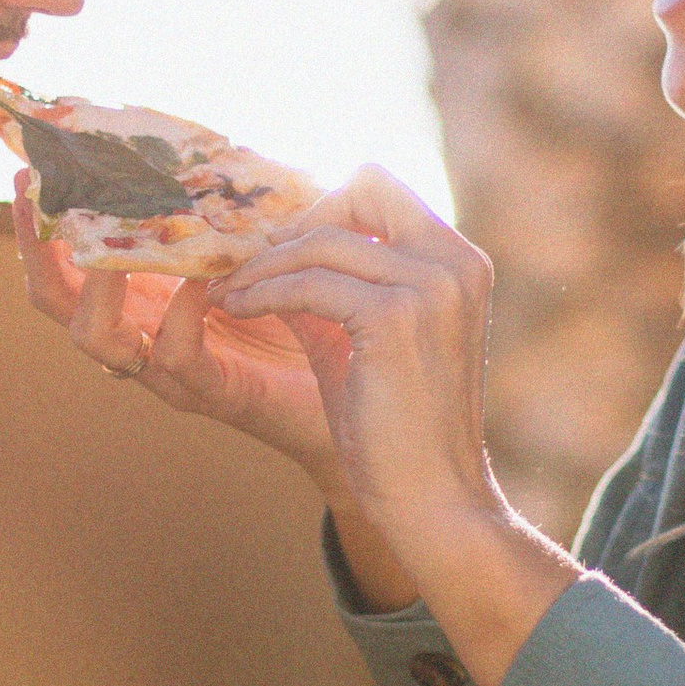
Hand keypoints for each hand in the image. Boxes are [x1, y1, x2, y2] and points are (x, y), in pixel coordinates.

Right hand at [13, 186, 348, 480]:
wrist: (358, 375)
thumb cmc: (302, 303)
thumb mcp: (256, 242)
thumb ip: (226, 206)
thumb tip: (211, 144)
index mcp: (144, 294)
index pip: (68, 263)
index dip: (40, 225)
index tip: (27, 175)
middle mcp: (141, 331)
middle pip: (56, 299)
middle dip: (38, 248)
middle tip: (33, 195)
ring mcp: (169, 369)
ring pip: (96, 336)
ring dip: (97, 284)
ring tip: (109, 241)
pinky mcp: (213, 392)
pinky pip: (175, 357)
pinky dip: (180, 316)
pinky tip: (198, 282)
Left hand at [217, 174, 581, 685]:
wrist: (433, 499)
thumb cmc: (401, 429)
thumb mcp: (373, 339)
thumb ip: (342, 287)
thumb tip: (281, 249)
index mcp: (458, 261)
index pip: (381, 186)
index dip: (323, 207)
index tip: (279, 248)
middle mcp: (453, 262)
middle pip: (360, 188)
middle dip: (296, 222)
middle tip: (249, 262)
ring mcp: (429, 286)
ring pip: (320, 240)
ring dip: (264, 265)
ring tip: (226, 292)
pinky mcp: (395, 317)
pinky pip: (306, 284)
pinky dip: (262, 292)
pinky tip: (233, 309)